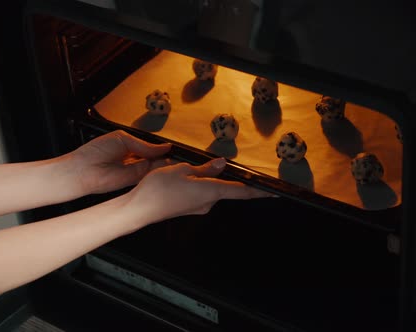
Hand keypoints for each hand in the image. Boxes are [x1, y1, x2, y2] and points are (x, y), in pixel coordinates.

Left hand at [71, 130, 172, 194]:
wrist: (83, 170)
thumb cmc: (94, 153)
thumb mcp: (123, 140)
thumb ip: (144, 145)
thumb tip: (164, 147)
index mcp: (129, 147)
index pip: (149, 147)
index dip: (160, 147)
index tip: (171, 147)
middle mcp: (133, 160)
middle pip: (154, 158)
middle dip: (164, 156)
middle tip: (175, 154)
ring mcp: (134, 171)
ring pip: (155, 167)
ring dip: (163, 163)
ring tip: (173, 159)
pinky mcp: (134, 181)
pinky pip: (150, 175)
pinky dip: (158, 171)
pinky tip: (165, 166)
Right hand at [124, 158, 273, 227]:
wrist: (139, 209)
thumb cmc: (158, 190)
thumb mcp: (182, 169)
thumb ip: (203, 168)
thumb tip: (220, 164)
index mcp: (212, 192)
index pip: (243, 191)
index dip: (261, 192)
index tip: (276, 192)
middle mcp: (208, 203)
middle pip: (224, 186)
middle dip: (219, 174)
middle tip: (212, 162)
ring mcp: (198, 208)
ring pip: (209, 189)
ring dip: (203, 179)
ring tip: (184, 169)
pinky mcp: (188, 208)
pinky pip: (198, 193)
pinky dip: (195, 184)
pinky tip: (179, 177)